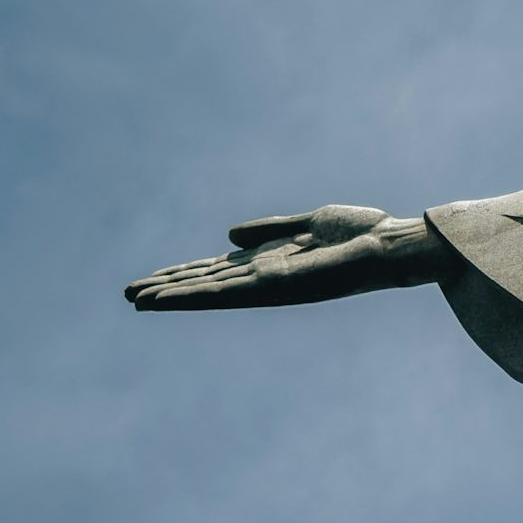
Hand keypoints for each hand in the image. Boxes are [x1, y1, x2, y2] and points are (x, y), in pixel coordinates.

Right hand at [124, 206, 450, 311]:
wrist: (393, 245)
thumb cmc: (362, 232)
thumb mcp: (308, 222)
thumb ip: (269, 229)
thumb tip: (228, 235)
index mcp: (271, 261)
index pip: (218, 270)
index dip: (185, 274)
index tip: (152, 279)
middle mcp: (265, 277)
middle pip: (208, 283)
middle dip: (170, 288)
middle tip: (129, 295)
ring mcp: (268, 284)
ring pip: (210, 292)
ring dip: (172, 295)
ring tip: (136, 299)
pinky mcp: (275, 287)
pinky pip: (227, 293)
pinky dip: (194, 296)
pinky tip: (168, 298)